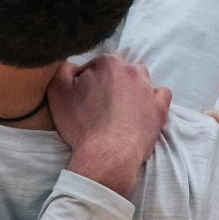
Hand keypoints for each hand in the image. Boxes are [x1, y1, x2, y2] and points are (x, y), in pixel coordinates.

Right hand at [50, 55, 170, 197]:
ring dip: (131, 88)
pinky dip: (153, 98)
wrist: (107, 155)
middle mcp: (131, 71)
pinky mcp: (159, 108)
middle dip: (109, 83)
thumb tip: (75, 65)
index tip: (82, 97)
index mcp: (108, 63)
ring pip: (140, 79)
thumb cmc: (81, 124)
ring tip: (120, 108)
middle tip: (99, 105)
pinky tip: (143, 108)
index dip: (86, 81)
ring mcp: (148, 90)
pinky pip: (162, 94)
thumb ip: (64, 68)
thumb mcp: (57, 91)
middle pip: (118, 71)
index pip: (95, 65)